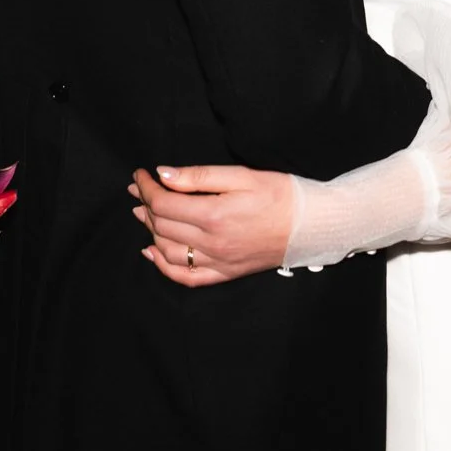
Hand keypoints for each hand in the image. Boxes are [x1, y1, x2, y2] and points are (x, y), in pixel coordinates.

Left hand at [129, 164, 294, 286]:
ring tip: (143, 213)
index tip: (140, 174)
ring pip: (168, 251)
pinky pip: (186, 277)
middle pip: (162, 226)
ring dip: (150, 231)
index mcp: (213, 215)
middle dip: (145, 204)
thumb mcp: (241, 176)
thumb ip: (199, 176)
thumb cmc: (281, 195)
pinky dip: (163, 266)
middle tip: (138, 188)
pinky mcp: (225, 274)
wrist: (312, 225)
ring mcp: (217, 263)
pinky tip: (152, 253)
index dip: (146, 187)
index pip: (164, 203)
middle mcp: (211, 243)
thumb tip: (162, 174)